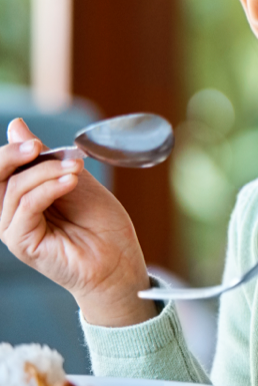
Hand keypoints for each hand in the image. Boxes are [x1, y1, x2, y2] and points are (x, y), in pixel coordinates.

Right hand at [0, 119, 154, 326]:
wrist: (119, 259)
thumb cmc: (100, 223)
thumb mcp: (74, 179)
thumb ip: (44, 157)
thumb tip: (15, 125)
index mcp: (21, 196)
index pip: (2, 168)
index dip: (12, 150)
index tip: (34, 141)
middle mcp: (10, 213)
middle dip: (12, 156)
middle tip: (36, 147)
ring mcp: (14, 229)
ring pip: (14, 189)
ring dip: (45, 172)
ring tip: (74, 170)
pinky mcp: (22, 243)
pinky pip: (26, 208)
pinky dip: (47, 190)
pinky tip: (70, 182)